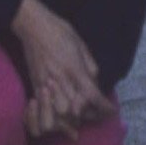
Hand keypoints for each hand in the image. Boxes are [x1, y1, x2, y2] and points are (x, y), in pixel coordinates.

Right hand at [10, 0, 113, 139]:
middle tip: (97, 112)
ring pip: (61, 114)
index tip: (111, 110)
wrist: (34, 26)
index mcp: (75, 70)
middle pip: (78, 110)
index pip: (92, 96)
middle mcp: (62, 80)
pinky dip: (54, 115)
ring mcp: (47, 85)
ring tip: (79, 115)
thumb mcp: (82, 45)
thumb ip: (90, 67)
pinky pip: (44, 108)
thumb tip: (94, 83)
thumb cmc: (60, 31)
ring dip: (72, 118)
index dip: (104, 106)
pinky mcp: (36, 86)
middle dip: (89, 114)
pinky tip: (61, 113)